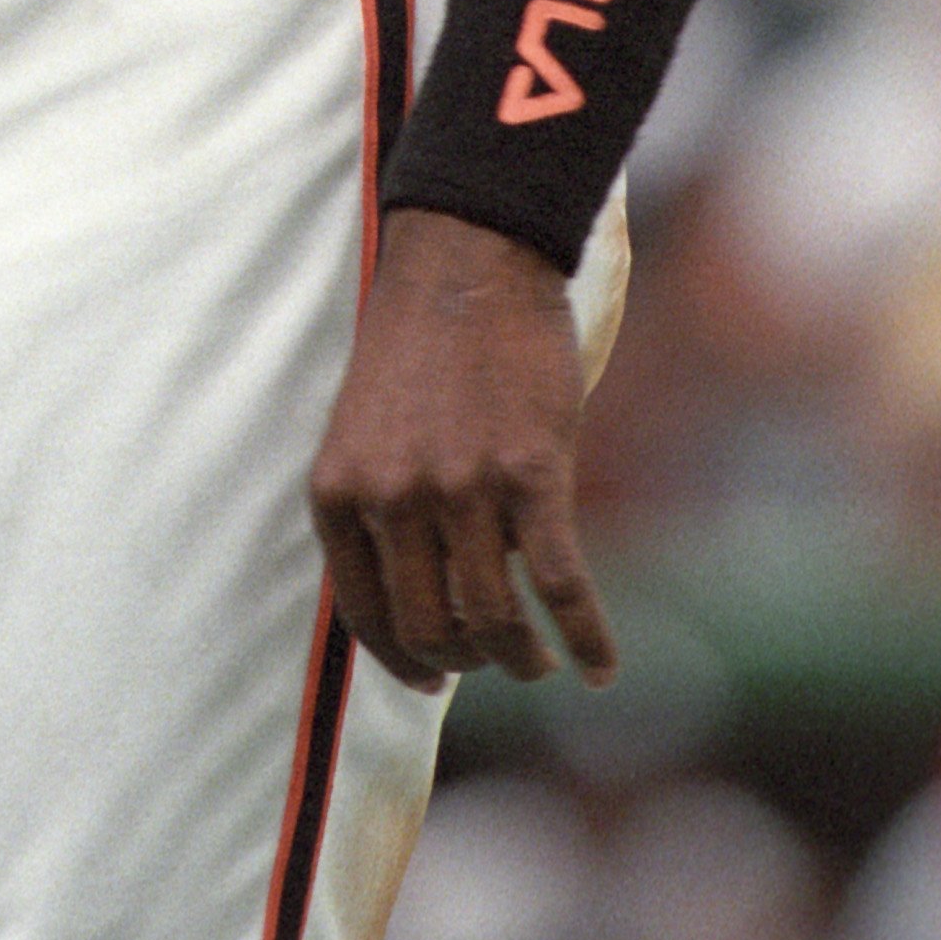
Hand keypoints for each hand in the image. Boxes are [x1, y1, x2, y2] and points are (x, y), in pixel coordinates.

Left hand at [308, 209, 616, 692]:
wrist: (469, 258)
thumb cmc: (419, 339)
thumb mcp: (363, 427)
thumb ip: (376, 505)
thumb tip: (413, 597)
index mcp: (339, 491)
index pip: (365, 616)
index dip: (400, 660)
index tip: (427, 681)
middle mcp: (392, 499)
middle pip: (432, 629)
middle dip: (466, 659)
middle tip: (493, 657)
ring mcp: (461, 488)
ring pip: (494, 621)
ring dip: (520, 658)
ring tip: (537, 661)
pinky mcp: (531, 474)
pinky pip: (561, 587)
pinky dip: (586, 639)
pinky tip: (602, 667)